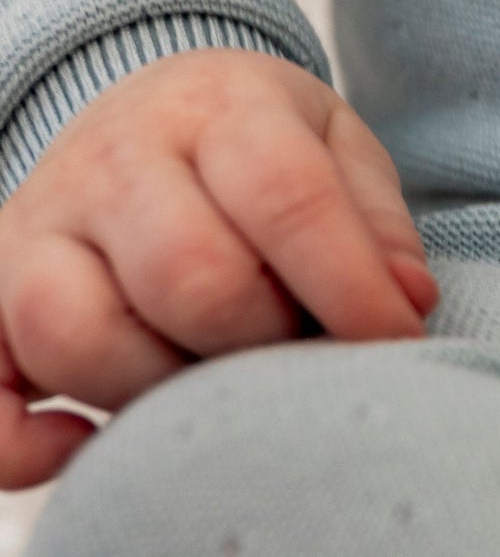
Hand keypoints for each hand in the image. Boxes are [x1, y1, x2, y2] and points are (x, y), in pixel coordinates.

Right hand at [0, 49, 437, 490]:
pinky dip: (23, 443)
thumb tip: (405, 303)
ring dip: (161, 390)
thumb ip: (373, 223)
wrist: (145, 111)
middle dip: (263, 340)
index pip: (283, 196)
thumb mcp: (334, 148)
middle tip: (295, 352)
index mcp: (215, 112)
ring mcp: (36, 230)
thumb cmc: (258, 151)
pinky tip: (86, 445)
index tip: (396, 342)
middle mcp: (110, 163)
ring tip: (215, 386)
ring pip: (75, 332)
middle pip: (187, 276)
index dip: (349, 285)